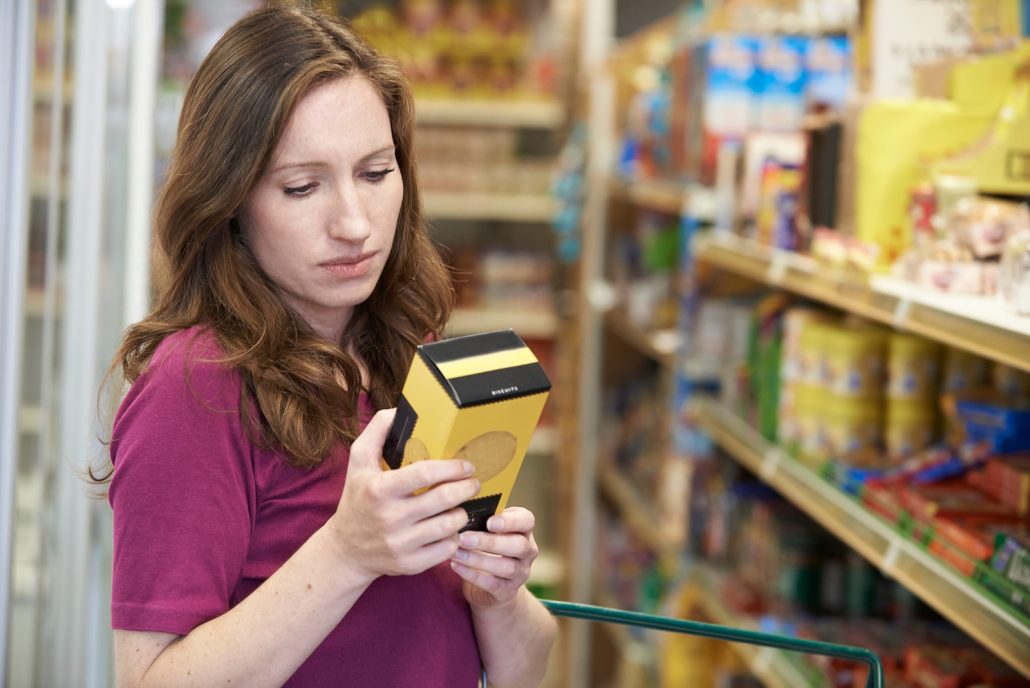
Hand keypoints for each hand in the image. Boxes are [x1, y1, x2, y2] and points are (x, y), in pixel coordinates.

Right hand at [326, 409, 480, 583]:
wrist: (346, 550)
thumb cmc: (357, 499)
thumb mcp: (358, 463)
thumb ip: (376, 431)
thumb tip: (399, 410)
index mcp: (379, 489)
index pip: (425, 473)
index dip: (452, 467)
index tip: (466, 465)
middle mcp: (389, 518)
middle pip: (444, 499)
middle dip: (467, 488)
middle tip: (474, 482)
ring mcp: (400, 544)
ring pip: (450, 525)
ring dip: (463, 512)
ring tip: (462, 504)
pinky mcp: (410, 565)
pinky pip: (447, 549)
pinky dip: (455, 536)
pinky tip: (452, 527)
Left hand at [450, 507, 538, 609]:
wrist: (490, 585)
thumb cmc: (485, 546)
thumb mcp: (487, 529)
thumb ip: (481, 519)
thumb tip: (460, 511)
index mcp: (524, 529)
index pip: (527, 521)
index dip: (510, 521)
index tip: (489, 522)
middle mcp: (528, 551)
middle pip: (517, 545)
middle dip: (490, 542)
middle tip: (464, 538)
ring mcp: (521, 573)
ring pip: (506, 567)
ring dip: (478, 559)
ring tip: (456, 553)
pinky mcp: (508, 592)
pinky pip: (493, 584)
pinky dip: (472, 575)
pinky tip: (455, 566)